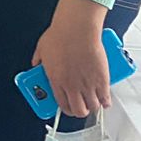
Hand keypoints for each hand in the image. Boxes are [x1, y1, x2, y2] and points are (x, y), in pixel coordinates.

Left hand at [32, 0, 112, 117]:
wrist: (76, 30)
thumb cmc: (60, 36)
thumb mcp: (41, 49)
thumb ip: (38, 60)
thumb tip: (35, 64)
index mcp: (56, 81)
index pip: (61, 104)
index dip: (66, 109)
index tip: (68, 107)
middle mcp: (72, 86)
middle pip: (78, 110)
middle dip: (79, 111)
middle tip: (81, 107)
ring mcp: (88, 84)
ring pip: (93, 107)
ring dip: (93, 106)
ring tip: (92, 102)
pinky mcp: (102, 80)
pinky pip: (106, 98)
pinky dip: (105, 101)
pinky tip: (104, 99)